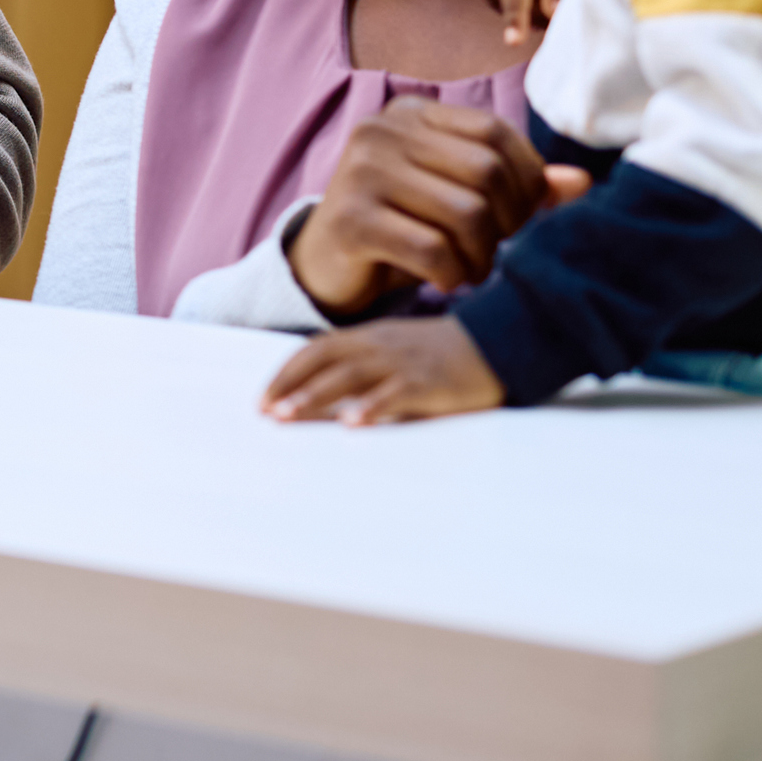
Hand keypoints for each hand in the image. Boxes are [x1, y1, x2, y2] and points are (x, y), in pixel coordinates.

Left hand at [264, 317, 503, 423]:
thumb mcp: (397, 353)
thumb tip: (326, 399)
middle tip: (265, 411)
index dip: (286, 372)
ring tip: (289, 415)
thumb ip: (365, 368)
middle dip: (289, 384)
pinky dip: (372, 407)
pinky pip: (396, 393)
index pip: (315, 349)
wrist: (498, 339)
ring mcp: (403, 361)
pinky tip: (353, 423)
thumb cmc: (442, 355)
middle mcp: (379, 345)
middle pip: (323, 360)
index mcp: (368, 337)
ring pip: (350, 375)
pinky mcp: (429, 381)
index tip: (263, 398)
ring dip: (315, 395)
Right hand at [284, 100, 587, 318]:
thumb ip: (519, 187)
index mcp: (412, 114)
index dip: (525, 179)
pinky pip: (431, 249)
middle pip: (486, 172)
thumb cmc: (408, 224)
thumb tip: (581, 182)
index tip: (519, 217)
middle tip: (496, 250)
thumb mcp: (462, 197)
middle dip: (507, 222)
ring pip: (465, 213)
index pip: (495, 132)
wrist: (330, 263)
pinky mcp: (349, 219)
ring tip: (472, 268)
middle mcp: (381, 131)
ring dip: (483, 255)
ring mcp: (359, 172)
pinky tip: (445, 279)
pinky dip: (452, 274)